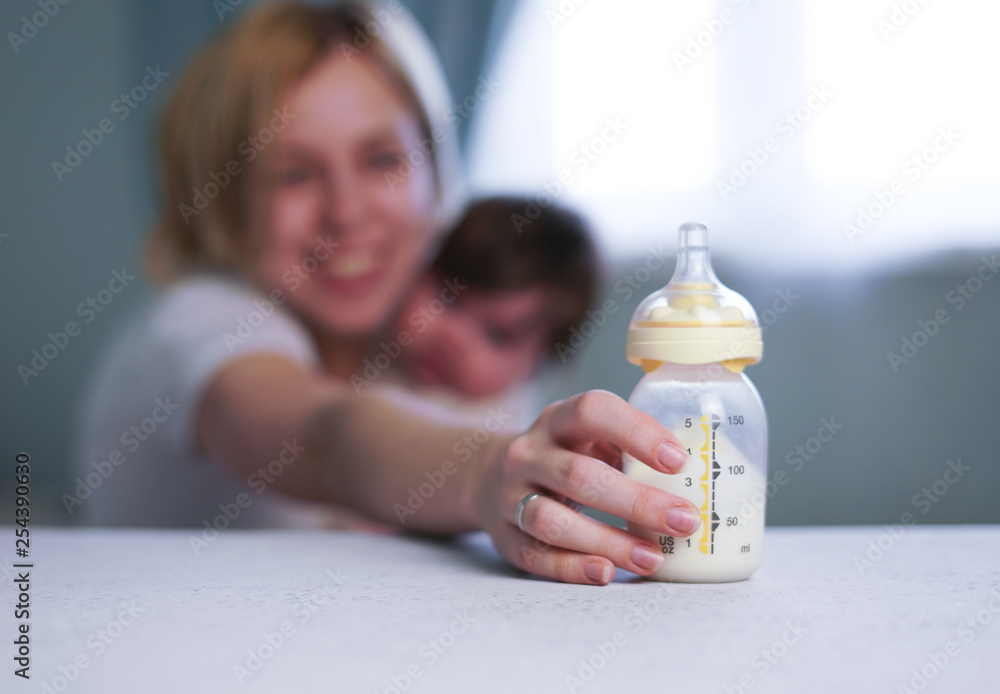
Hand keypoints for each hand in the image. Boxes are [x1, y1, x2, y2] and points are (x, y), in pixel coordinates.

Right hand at [474, 390, 701, 584]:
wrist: (490, 478)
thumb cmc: (563, 456)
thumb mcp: (587, 437)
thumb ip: (627, 449)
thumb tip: (698, 478)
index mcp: (557, 419)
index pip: (592, 411)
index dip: (636, 432)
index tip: (678, 461)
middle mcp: (528, 453)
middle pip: (578, 475)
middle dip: (636, 501)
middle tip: (683, 520)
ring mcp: (510, 495)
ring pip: (552, 520)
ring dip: (607, 541)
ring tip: (651, 558)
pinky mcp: (505, 536)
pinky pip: (536, 556)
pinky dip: (572, 567)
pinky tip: (606, 573)